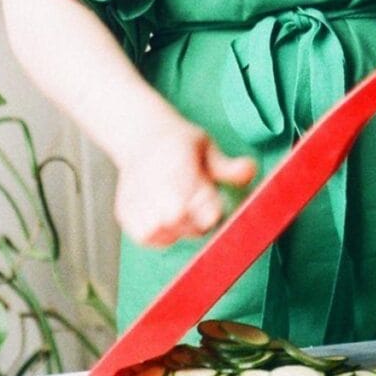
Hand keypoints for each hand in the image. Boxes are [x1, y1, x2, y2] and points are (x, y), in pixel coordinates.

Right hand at [114, 122, 255, 246]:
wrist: (141, 138)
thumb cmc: (181, 145)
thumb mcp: (207, 148)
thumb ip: (228, 166)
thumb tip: (250, 170)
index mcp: (175, 163)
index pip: (196, 205)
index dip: (209, 211)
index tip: (213, 205)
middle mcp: (152, 181)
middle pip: (181, 222)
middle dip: (196, 223)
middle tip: (197, 207)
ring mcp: (135, 198)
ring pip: (165, 234)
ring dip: (179, 230)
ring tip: (180, 210)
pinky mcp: (124, 213)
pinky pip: (148, 238)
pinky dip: (161, 235)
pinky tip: (165, 217)